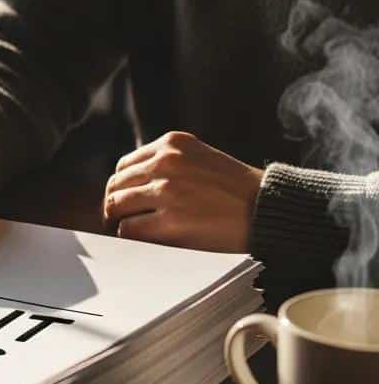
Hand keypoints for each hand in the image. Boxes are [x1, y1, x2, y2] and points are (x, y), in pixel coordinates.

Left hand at [103, 131, 263, 252]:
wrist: (269, 209)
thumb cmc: (237, 189)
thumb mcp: (200, 158)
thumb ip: (168, 162)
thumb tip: (132, 183)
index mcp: (172, 144)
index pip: (124, 166)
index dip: (122, 186)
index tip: (125, 200)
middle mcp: (166, 163)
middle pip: (116, 185)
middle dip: (114, 204)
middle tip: (119, 220)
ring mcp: (168, 191)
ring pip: (116, 206)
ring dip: (119, 221)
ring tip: (129, 230)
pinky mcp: (171, 221)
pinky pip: (129, 229)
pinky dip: (130, 236)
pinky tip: (143, 239)